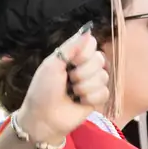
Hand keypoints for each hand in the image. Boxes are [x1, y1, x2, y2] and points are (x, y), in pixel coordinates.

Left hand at [16, 29, 109, 146]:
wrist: (43, 118)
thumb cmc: (42, 91)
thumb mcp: (52, 65)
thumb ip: (70, 47)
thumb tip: (88, 30)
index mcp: (73, 57)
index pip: (92, 44)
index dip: (84, 53)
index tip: (71, 62)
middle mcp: (85, 68)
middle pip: (100, 59)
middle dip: (82, 72)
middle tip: (69, 81)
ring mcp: (92, 83)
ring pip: (103, 76)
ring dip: (84, 87)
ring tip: (72, 93)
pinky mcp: (97, 99)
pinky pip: (105, 92)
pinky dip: (90, 97)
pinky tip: (79, 102)